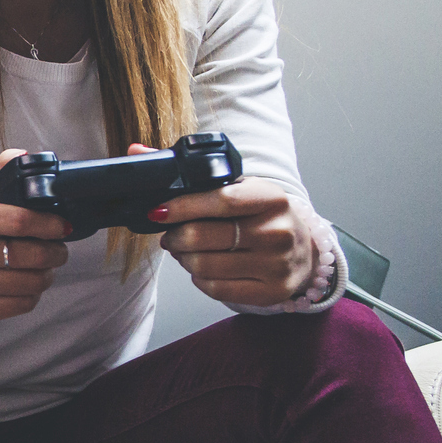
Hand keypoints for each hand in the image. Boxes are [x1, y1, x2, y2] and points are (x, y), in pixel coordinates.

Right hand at [0, 148, 73, 320]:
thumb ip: (3, 172)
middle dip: (56, 253)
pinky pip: (22, 304)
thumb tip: (27, 156)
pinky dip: (32, 295)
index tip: (63, 227)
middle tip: (58, 250)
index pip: (20, 221)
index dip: (50, 225)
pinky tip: (26, 284)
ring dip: (47, 275)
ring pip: (31, 283)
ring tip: (44, 267)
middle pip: (30, 256)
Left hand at [135, 144, 314, 303]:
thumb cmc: (262, 215)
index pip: (220, 200)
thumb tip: (136, 151)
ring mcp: (276, 264)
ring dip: (184, 258)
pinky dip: (200, 278)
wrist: (305, 251)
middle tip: (171, 234)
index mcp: (271, 198)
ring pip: (202, 266)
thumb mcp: (239, 189)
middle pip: (202, 237)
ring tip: (186, 250)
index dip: (181, 206)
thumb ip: (189, 173)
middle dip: (175, 236)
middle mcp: (277, 231)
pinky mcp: (270, 291)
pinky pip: (215, 288)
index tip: (157, 211)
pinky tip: (205, 268)